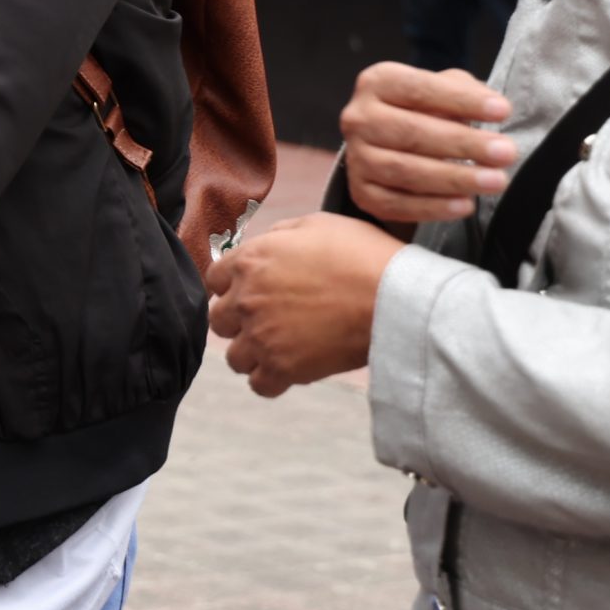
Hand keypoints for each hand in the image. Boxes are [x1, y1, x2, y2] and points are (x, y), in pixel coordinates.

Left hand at [205, 213, 408, 395]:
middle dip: (239, 321)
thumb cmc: (362, 255)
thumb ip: (281, 234)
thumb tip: (268, 243)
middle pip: (219, 320)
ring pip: (234, 357)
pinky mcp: (283, 368)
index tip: (249, 292)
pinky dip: (270, 381)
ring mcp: (261, 336)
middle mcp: (246, 299)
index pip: (214, 279)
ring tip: (278, 349)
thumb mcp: (317, 224)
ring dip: (252, 354)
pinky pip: (259, 385)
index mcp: (249, 261)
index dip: (231, 286)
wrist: (396, 296)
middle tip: (265, 322)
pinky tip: (287, 371)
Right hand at [339, 62, 516, 226]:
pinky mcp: (362, 192)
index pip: (419, 89)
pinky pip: (396, 204)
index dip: (461, 101)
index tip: (503, 111)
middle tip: (506, 152)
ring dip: (454, 178)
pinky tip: (465, 205)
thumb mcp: (441, 89)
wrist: (391, 144)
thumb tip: (490, 105)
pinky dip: (433, 207)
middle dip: (463, 144)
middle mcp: (358, 118)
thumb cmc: (425, 112)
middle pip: (411, 132)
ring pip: (404, 171)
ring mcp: (357, 157)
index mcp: (376, 83)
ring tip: (495, 181)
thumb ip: (463, 90)